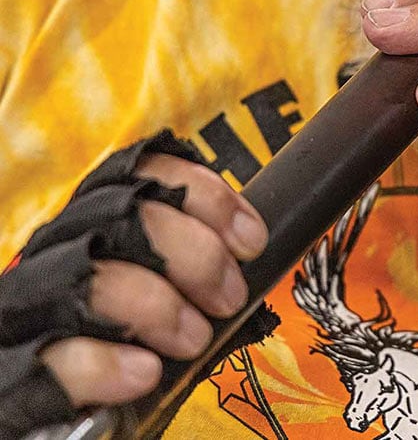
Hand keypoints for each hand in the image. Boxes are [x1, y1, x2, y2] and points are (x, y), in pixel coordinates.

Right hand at [38, 153, 266, 406]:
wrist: (34, 389)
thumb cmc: (103, 327)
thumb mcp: (145, 271)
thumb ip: (179, 251)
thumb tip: (242, 251)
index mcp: (92, 218)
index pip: (147, 172)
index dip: (207, 197)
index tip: (250, 239)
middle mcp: (57, 249)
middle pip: (128, 219)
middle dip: (198, 256)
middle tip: (229, 297)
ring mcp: (30, 305)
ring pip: (95, 280)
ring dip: (161, 309)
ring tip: (194, 338)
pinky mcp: (12, 368)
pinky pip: (58, 357)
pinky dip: (108, 364)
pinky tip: (143, 371)